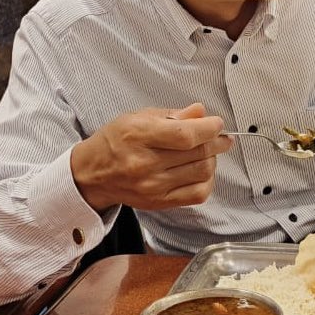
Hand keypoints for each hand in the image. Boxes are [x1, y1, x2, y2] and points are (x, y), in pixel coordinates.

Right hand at [70, 103, 231, 211]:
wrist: (93, 173)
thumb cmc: (115, 141)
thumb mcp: (138, 117)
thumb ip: (172, 115)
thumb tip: (200, 112)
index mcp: (139, 136)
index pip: (185, 135)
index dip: (208, 129)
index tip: (217, 123)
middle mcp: (145, 163)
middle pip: (197, 153)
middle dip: (216, 142)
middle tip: (221, 136)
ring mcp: (153, 186)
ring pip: (201, 172)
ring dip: (213, 160)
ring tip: (208, 152)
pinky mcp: (159, 202)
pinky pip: (197, 194)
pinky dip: (207, 181)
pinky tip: (202, 171)